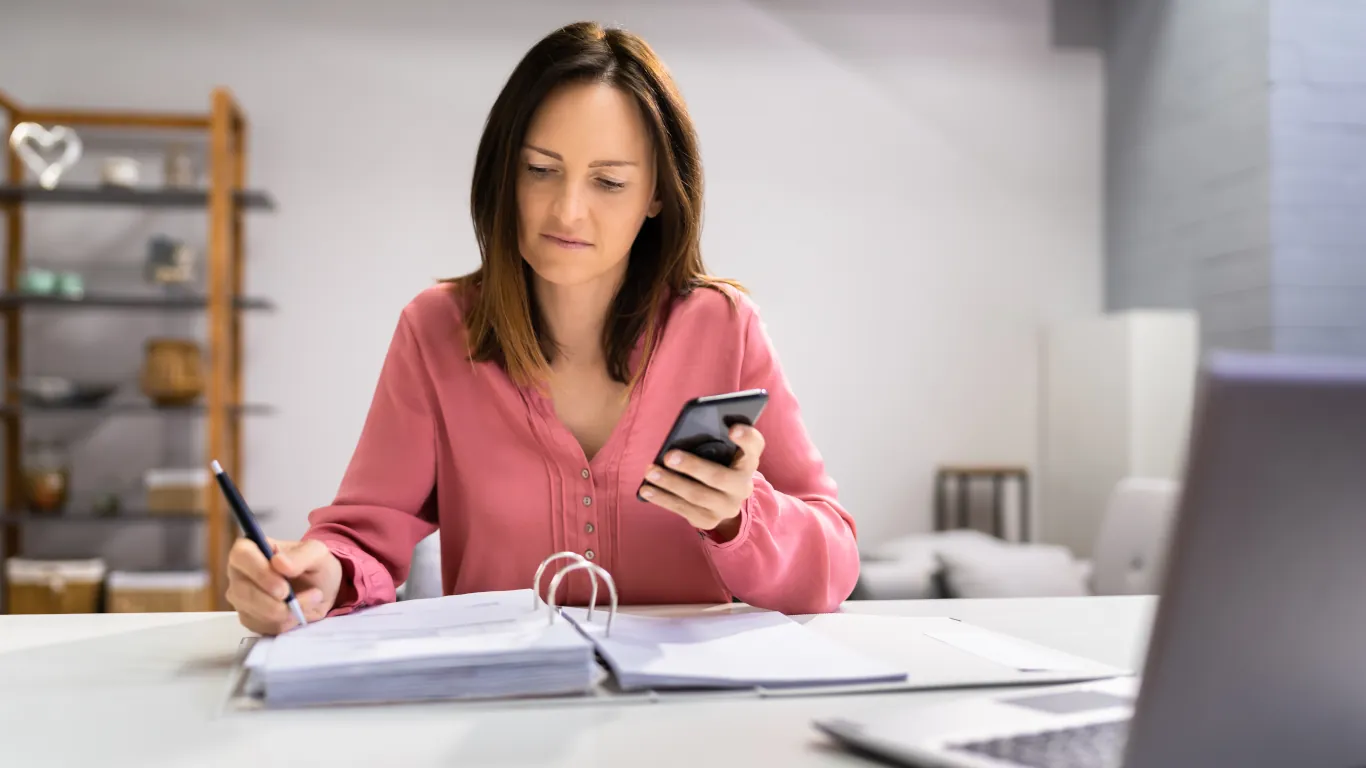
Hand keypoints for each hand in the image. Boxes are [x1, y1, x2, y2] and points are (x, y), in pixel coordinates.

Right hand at [226, 537, 342, 635]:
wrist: (319, 587)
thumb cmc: (312, 564)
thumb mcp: (317, 553)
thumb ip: (300, 556)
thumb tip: (279, 563)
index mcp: (250, 548)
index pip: (241, 556)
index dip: (260, 573)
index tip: (284, 588)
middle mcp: (239, 573)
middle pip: (243, 592)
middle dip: (275, 602)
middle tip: (307, 598)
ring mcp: (241, 598)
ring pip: (254, 613)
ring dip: (287, 613)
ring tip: (311, 601)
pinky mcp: (248, 618)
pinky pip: (263, 627)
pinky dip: (286, 623)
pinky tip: (299, 612)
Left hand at [640, 424, 765, 541]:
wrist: (723, 498)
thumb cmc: (717, 463)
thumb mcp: (721, 450)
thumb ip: (712, 439)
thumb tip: (682, 433)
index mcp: (748, 460)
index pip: (755, 446)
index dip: (746, 437)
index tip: (732, 429)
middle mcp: (743, 486)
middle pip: (720, 477)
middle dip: (692, 467)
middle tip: (669, 456)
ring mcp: (728, 507)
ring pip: (698, 496)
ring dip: (671, 484)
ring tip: (650, 472)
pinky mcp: (710, 520)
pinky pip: (684, 510)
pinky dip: (663, 499)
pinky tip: (647, 490)